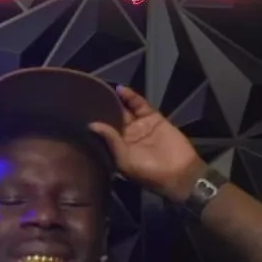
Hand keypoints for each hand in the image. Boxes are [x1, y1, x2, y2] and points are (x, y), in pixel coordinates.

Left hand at [88, 85, 205, 202]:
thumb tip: (91, 125)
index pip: (104, 132)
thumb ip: (110, 140)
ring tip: (103, 89)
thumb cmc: (148, 171)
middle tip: (90, 96)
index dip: (96, 122)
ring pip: (126, 110)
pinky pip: (140, 105)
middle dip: (104, 109)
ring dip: (116, 101)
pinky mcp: (154, 118)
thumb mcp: (125, 159)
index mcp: (118, 149)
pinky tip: (120, 89)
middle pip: (113, 119)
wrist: (180, 172)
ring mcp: (141, 126)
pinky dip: (131, 97)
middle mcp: (128, 137)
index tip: (82, 110)